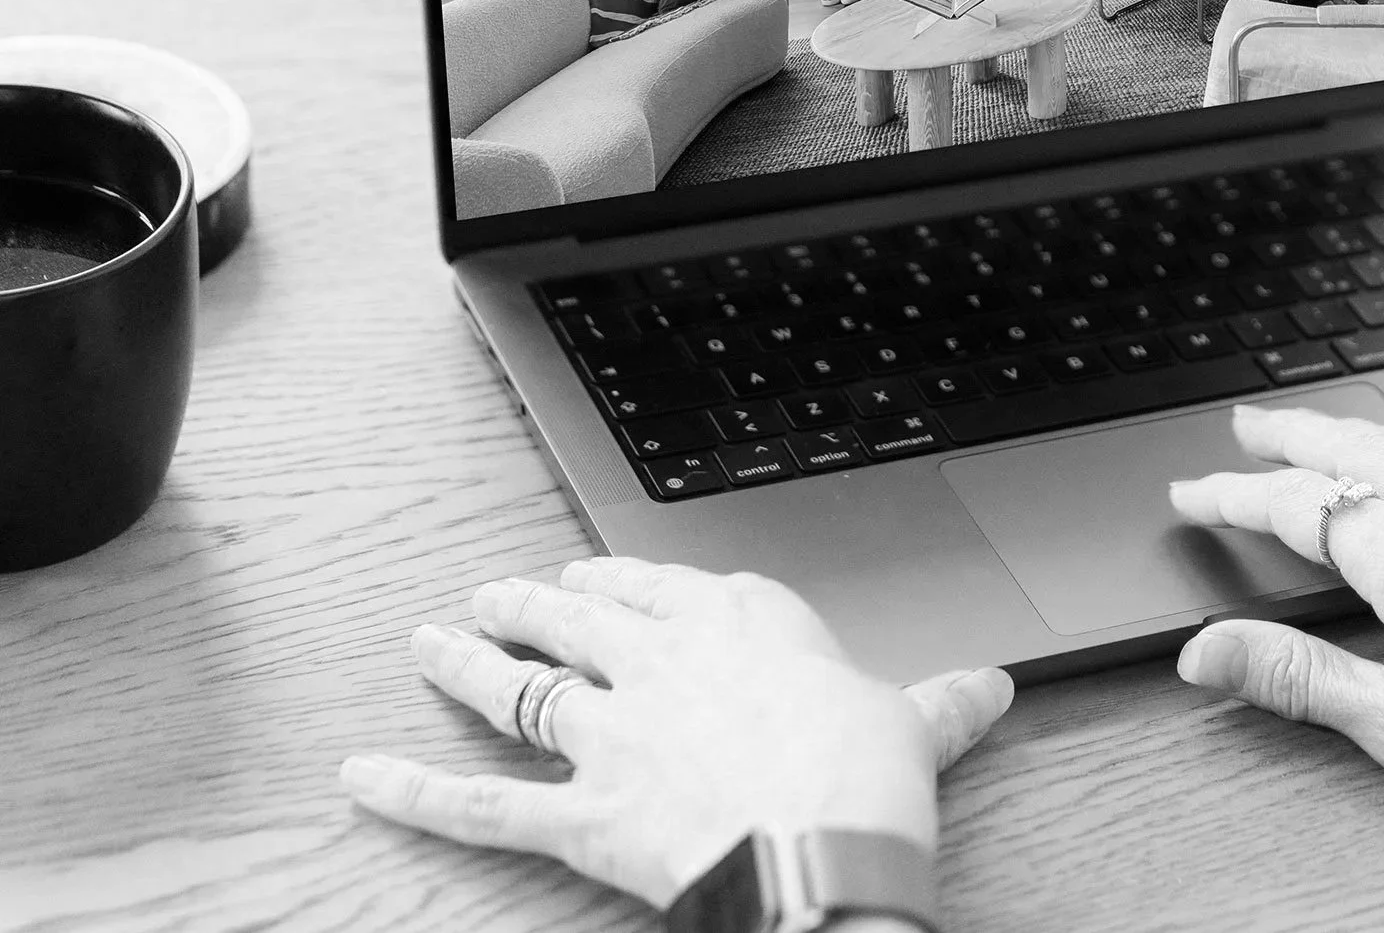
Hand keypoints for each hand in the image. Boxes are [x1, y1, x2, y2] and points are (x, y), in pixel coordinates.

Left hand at [340, 558, 1012, 909]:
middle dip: (530, 604)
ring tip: (427, 640)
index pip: (664, 586)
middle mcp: (664, 661)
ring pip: (522, 689)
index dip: (619, 579)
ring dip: (468, 663)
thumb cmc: (868, 773)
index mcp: (741, 622)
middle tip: (492, 591)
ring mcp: (613, 734)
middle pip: (580, 621)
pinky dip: (416, 791)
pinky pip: (483, 804)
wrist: (822, 838)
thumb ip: (940, 704)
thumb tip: (992, 686)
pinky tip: (361, 773)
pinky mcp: (579, 811)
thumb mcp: (915, 723)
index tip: (591, 574)